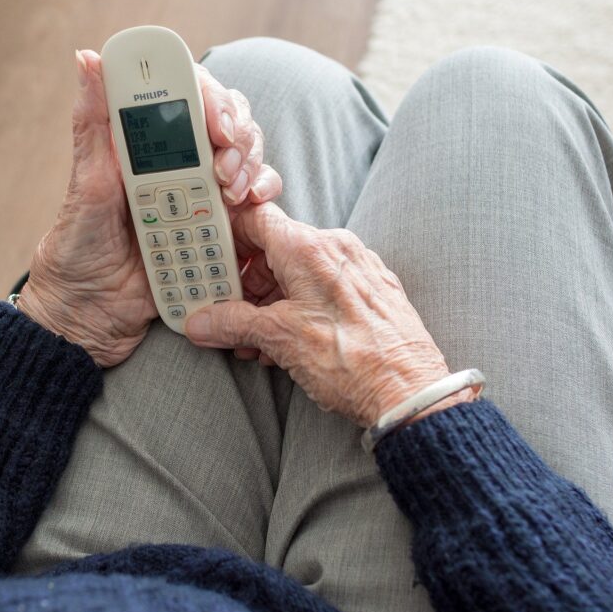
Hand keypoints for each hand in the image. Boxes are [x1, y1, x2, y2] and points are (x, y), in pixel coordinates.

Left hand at [17, 50, 281, 366]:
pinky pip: (255, 206)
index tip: (215, 122)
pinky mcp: (220, 229)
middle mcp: (178, 164)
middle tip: (224, 167)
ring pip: (249, 158)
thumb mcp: (85, 186)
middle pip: (229, 123)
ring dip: (252, 166)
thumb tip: (87, 59)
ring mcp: (202, 195)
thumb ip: (93, 125)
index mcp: (144, 146)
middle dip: (237, 135)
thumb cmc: (76, 251)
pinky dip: (262, 201)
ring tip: (233, 193)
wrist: (89, 317)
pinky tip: (250, 209)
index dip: (210, 96)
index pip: (188, 95)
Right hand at [185, 203, 474, 426]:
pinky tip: (285, 345)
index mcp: (308, 247)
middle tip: (223, 312)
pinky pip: (323, 290)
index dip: (226, 235)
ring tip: (252, 342)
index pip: (255, 218)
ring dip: (269, 304)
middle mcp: (336, 249)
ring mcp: (357, 270)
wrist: (410, 393)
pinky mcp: (372, 293)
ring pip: (298, 274)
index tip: (208, 257)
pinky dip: (298, 310)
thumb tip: (202, 322)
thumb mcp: (278, 339)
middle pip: (274, 249)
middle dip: (245, 284)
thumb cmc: (351, 361)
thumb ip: (233, 324)